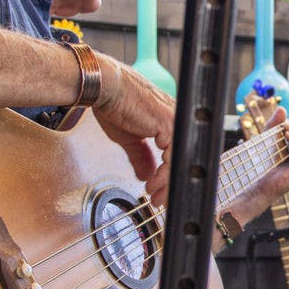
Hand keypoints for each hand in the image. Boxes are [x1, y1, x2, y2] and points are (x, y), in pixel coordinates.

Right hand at [91, 58, 174, 206]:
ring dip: (167, 183)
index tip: (161, 193)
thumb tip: (146, 174)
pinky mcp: (168, 123)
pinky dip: (163, 175)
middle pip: (184, 159)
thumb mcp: (130, 138)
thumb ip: (142, 156)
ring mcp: (176, 121)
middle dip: (172, 184)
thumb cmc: (113, 104)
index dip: (172, 176)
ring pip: (180, 161)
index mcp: (170, 121)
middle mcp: (177, 120)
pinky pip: (172, 157)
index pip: (180, 154)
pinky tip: (152, 184)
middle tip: (161, 200)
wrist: (104, 87)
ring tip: (155, 195)